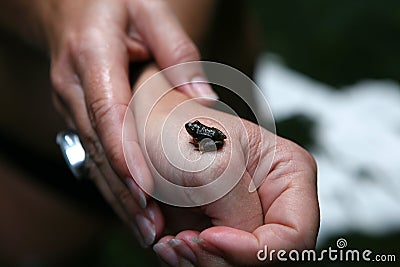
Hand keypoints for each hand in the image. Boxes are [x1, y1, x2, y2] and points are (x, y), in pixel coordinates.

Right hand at [37, 0, 215, 245]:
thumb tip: (204, 97)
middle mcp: (74, 86)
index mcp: (91, 55)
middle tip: (152, 228)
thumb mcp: (151, 10)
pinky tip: (132, 207)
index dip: (124, 153)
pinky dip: (113, 183)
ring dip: (118, 197)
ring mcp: (70, 103)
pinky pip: (94, 154)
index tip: (145, 189)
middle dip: (124, 190)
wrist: (73, 7)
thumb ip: (178, 51)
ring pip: (93, 158)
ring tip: (146, 230)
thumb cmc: (115, 3)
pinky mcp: (77, 115)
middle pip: (99, 146)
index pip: (107, 112)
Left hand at [127, 65, 318, 265]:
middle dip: (222, 258)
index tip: (208, 238)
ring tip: (171, 241)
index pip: (295, 235)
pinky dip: (189, 261)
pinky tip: (169, 243)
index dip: (255, 250)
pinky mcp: (221, 234)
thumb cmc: (179, 130)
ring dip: (200, 262)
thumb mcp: (214, 162)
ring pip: (237, 264)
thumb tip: (235, 250)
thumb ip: (239, 210)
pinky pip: (214, 263)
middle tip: (184, 241)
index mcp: (289, 174)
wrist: (147, 133)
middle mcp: (272, 201)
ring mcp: (245, 221)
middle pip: (266, 257)